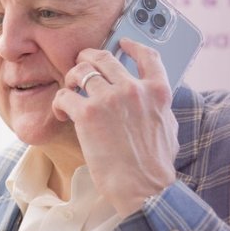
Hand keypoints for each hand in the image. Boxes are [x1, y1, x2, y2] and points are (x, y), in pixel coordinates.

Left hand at [52, 38, 178, 217]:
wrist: (143, 189)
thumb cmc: (156, 167)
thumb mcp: (169, 130)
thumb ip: (160, 110)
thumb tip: (156, 104)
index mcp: (157, 91)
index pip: (147, 56)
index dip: (132, 44)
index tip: (123, 41)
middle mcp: (134, 88)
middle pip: (104, 57)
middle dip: (88, 58)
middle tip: (81, 65)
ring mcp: (110, 99)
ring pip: (82, 70)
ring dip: (72, 77)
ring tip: (70, 89)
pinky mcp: (87, 114)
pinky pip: (66, 94)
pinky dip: (60, 101)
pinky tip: (62, 112)